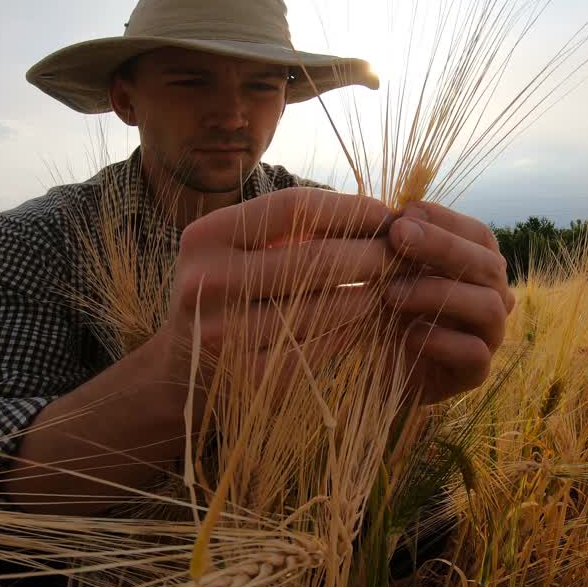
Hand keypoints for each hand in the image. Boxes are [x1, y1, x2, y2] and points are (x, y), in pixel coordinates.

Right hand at [158, 187, 397, 405]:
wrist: (182, 372)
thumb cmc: (229, 294)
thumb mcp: (238, 249)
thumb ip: (294, 228)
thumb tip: (380, 214)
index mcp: (206, 236)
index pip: (296, 207)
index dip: (351, 209)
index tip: (388, 215)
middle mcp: (210, 283)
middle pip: (318, 259)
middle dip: (375, 254)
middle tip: (405, 255)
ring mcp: (228, 335)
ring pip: (329, 306)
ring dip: (373, 294)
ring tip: (393, 285)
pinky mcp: (252, 379)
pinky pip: (325, 346)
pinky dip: (356, 329)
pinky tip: (370, 320)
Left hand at [380, 201, 514, 405]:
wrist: (380, 371)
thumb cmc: (388, 312)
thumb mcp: (390, 273)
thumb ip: (399, 246)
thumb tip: (400, 216)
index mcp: (479, 267)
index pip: (480, 234)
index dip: (444, 220)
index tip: (402, 214)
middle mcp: (494, 297)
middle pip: (487, 264)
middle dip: (441, 246)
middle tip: (397, 237)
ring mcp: (491, 336)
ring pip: (487, 305)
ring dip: (437, 293)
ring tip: (390, 293)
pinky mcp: (477, 373)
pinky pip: (475, 353)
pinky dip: (442, 341)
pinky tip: (408, 336)